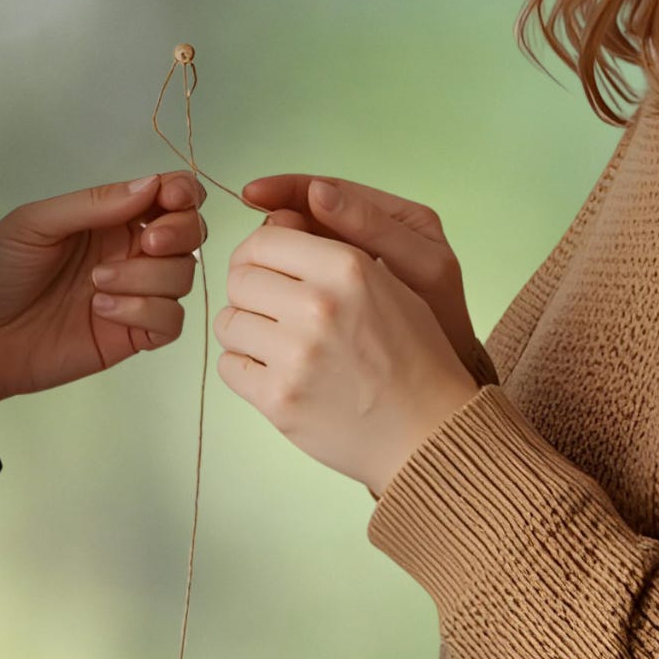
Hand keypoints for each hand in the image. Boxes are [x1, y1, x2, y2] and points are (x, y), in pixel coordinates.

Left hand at [0, 172, 204, 417]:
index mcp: (109, 217)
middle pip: (190, 233)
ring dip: (147, 277)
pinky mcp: (132, 335)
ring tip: (96, 285)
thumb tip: (153, 183)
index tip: (170, 198)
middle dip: (179, 232)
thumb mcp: (35, 223)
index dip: (183, 191)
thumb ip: (94, 203)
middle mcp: (128, 251)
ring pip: (182, 276)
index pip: (170, 195)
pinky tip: (103, 310)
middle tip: (144, 243)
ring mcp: (134, 294)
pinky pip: (170, 321)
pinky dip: (146, 311)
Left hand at [213, 221, 481, 494]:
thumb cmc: (413, 357)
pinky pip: (229, 367)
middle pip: (240, 279)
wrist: (430, 432)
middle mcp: (319, 306)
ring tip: (274, 343)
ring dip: (245, 330)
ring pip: (229, 322)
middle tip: (270, 310)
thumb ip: (332, 253)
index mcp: (348, 269)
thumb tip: (273, 225)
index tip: (263, 269)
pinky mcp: (279, 399)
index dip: (256, 254)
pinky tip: (275, 372)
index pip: (263, 241)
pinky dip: (245, 367)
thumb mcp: (390, 285)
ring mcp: (296, 355)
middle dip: (250, 292)